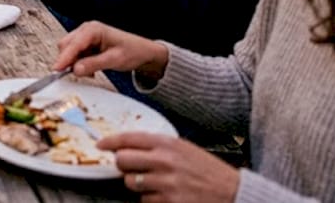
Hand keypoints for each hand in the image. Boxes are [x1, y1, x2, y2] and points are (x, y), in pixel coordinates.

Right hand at [54, 21, 169, 80]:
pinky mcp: (86, 43)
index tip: (56, 70)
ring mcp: (85, 36)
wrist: (143, 52)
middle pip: (66, 45)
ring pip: (69, 50)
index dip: (64, 58)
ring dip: (75, 63)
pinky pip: (75, 54)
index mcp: (93, 29)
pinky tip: (91, 69)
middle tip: (82, 75)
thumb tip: (75, 70)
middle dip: (69, 61)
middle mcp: (86, 29)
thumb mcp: (114, 60)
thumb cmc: (132, 51)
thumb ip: (93, 64)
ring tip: (92, 72)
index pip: (73, 44)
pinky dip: (79, 63)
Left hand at [99, 132, 239, 202]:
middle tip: (130, 168)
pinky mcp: (170, 202)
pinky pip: (145, 200)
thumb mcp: (184, 149)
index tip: (101, 145)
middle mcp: (165, 161)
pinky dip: (151, 199)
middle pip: (122, 160)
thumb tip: (128, 147)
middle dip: (122, 165)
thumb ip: (157, 146)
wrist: (233, 191)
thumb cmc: (207, 170)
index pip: (128, 138)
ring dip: (137, 184)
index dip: (110, 141)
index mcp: (168, 144)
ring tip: (154, 183)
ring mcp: (167, 183)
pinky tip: (165, 195)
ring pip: (131, 182)